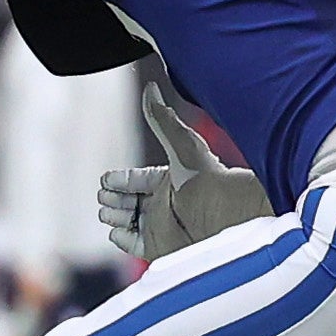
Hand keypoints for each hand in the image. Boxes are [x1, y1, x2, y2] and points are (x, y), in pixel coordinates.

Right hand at [97, 85, 270, 258]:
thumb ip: (162, 120)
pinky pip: (132, 244)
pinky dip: (121, 238)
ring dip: (113, 215)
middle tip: (107, 196)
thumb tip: (150, 87)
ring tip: (110, 211)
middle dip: (112, 197)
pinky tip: (119, 230)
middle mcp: (163, 203)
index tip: (108, 179)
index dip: (118, 179)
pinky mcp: (159, 247)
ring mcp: (160, 226)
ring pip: (125, 221)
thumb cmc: (208, 180)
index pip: (134, 179)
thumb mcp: (181, 146)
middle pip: (125, 199)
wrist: (228, 216)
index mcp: (167, 180)